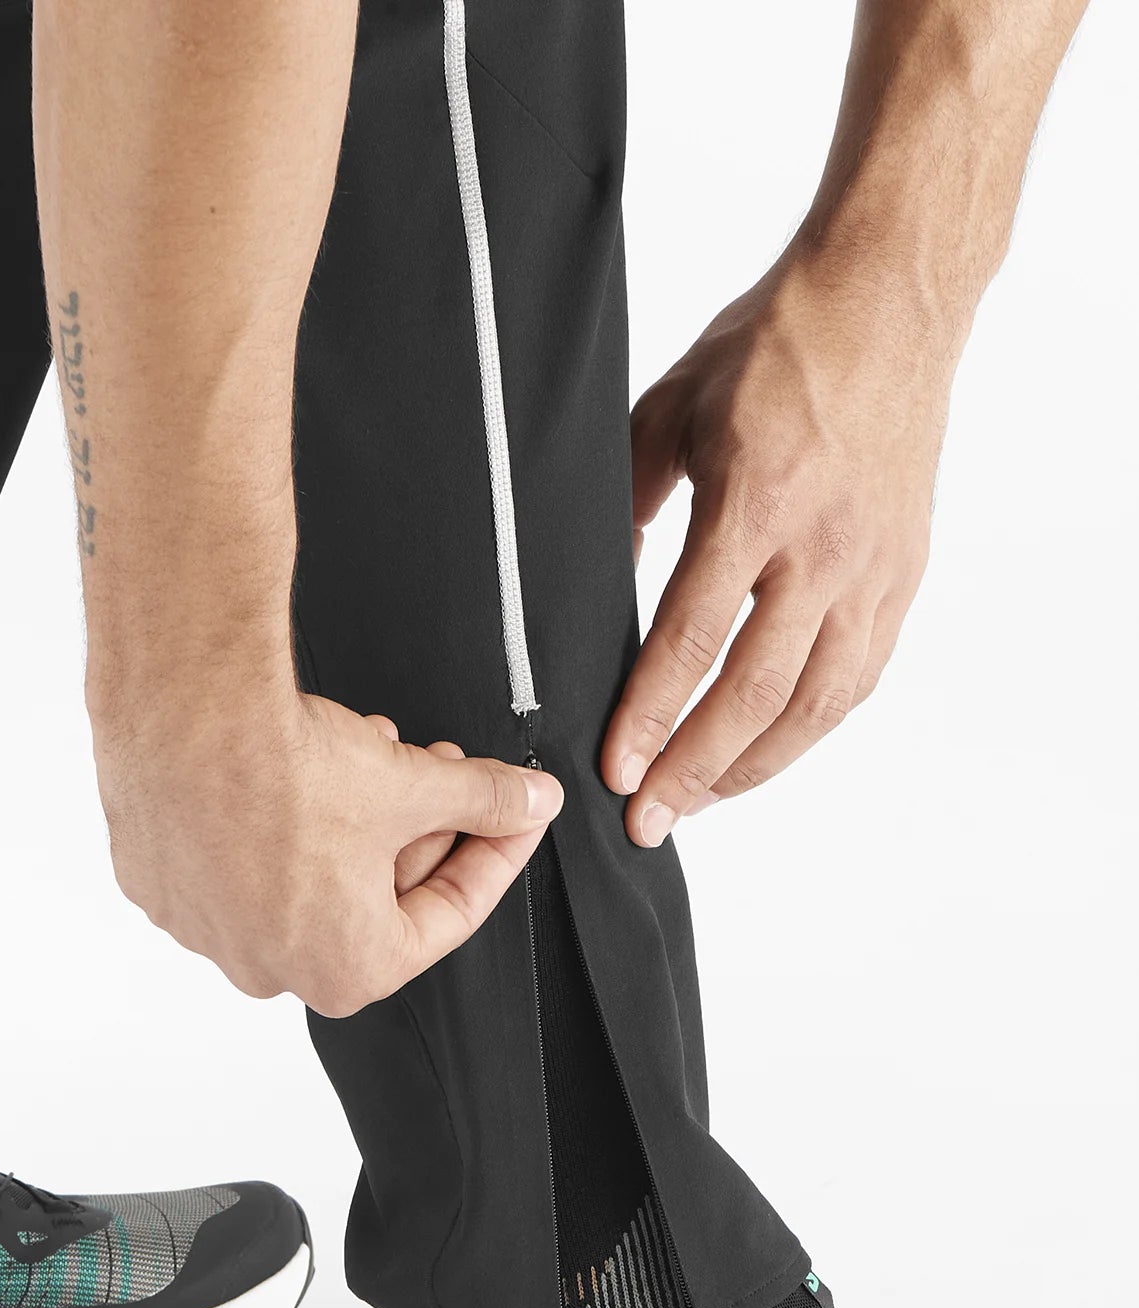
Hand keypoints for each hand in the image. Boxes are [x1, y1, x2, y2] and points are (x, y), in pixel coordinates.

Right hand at [91, 675, 562, 1016]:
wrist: (179, 713)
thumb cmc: (284, 770)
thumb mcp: (412, 786)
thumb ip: (484, 802)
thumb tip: (531, 801)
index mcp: (347, 970)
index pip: (450, 915)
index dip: (495, 854)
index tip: (515, 818)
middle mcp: (272, 968)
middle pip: (375, 897)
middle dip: (420, 830)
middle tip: (449, 777)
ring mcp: (207, 931)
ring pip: (309, 875)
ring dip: (355, 819)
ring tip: (378, 752)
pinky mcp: (162, 886)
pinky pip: (240, 859)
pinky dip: (279, 818)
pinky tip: (303, 763)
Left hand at [604, 252, 951, 844]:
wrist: (889, 298)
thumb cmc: (774, 345)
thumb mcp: (669, 409)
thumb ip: (626, 503)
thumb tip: (592, 586)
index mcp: (758, 499)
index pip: (693, 636)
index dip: (650, 715)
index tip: (615, 770)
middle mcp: (825, 546)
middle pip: (756, 691)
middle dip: (694, 769)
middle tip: (646, 820)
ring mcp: (874, 566)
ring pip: (816, 703)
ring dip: (751, 767)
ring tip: (696, 803)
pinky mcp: (903, 575)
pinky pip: (856, 678)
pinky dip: (808, 729)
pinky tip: (765, 754)